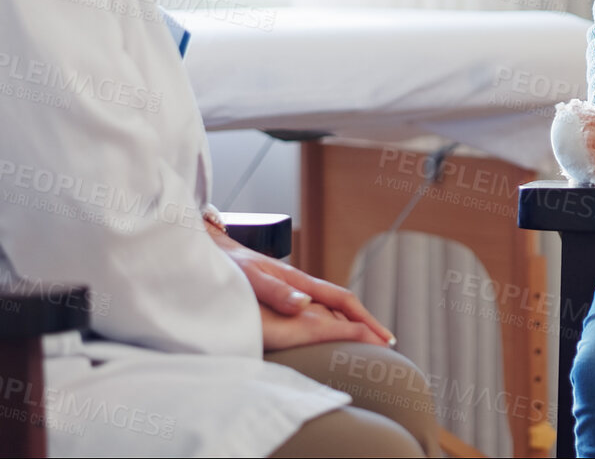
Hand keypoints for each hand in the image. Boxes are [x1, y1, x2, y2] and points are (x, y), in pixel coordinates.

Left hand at [208, 222, 394, 346]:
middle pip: (342, 305)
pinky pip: (315, 311)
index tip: (384, 338)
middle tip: (384, 345)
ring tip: (362, 341)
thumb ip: (275, 291)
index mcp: (299, 281)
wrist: (210, 249)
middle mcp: (300, 285)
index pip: (342, 300)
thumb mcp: (250, 279)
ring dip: (348, 324)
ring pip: (329, 308)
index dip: (365, 320)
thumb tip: (306, 304)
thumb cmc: (227, 265)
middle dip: (364, 324)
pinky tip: (326, 331)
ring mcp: (292, 290)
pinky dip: (330, 322)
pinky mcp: (281, 295)